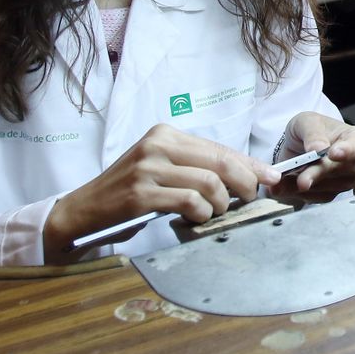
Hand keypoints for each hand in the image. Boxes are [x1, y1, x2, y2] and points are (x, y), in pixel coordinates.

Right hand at [43, 124, 277, 262]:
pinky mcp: (141, 193)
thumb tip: (245, 176)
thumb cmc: (128, 191)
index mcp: (165, 134)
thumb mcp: (161, 168)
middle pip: (220, 163)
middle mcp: (158, 144)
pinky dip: (201, 214)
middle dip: (244, 183)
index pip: (219, 148)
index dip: (249, 164)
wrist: (83, 209)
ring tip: (214, 213)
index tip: (270, 177)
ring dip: (220, 204)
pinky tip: (196, 219)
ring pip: (209, 183)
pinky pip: (189, 202)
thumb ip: (195, 167)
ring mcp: (148, 168)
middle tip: (250, 199)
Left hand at [274, 111, 354, 198]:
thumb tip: (318, 148)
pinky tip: (281, 186)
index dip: (347, 151)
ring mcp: (344, 182)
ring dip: (300, 185)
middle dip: (317, 174)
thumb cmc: (311, 129)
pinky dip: (294, 192)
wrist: (299, 147)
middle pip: (338, 170)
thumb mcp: (307, 121)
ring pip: (324, 187)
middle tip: (302, 180)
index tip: (333, 153)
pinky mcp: (329, 195)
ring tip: (281, 179)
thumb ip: (313, 132)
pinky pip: (312, 197)